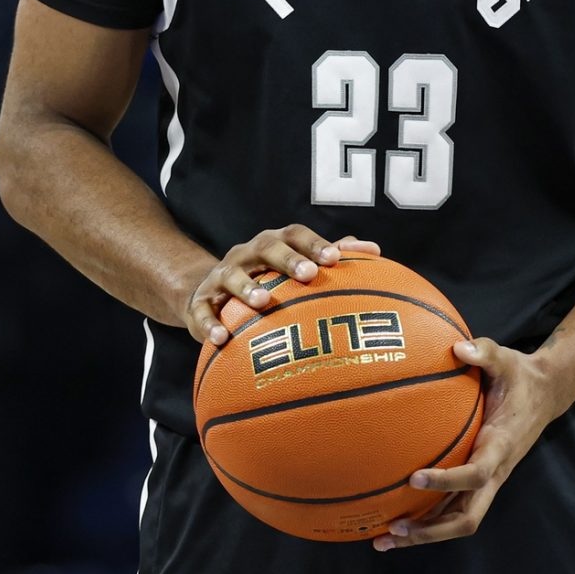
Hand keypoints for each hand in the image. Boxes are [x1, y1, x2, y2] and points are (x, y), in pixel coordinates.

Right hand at [183, 226, 379, 345]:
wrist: (208, 294)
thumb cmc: (265, 281)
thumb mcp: (293, 267)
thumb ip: (332, 257)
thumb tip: (374, 252)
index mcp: (273, 244)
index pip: (294, 235)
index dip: (314, 244)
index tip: (335, 259)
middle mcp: (246, 254)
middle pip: (265, 247)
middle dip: (287, 258)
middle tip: (308, 274)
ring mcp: (221, 276)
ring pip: (232, 275)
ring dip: (247, 287)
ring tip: (262, 302)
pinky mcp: (199, 302)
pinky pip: (201, 311)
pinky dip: (209, 324)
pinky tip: (222, 338)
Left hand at [373, 336, 569, 550]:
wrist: (546, 393)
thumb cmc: (520, 376)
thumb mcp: (506, 358)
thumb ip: (484, 352)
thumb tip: (457, 347)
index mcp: (501, 446)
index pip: (476, 474)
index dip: (446, 481)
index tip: (414, 478)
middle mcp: (495, 471)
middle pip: (466, 517)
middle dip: (431, 530)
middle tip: (394, 529)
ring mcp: (487, 479)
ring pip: (458, 520)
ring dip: (424, 533)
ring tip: (384, 538)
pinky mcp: (479, 479)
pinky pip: (452, 507)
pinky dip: (427, 518)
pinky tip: (394, 518)